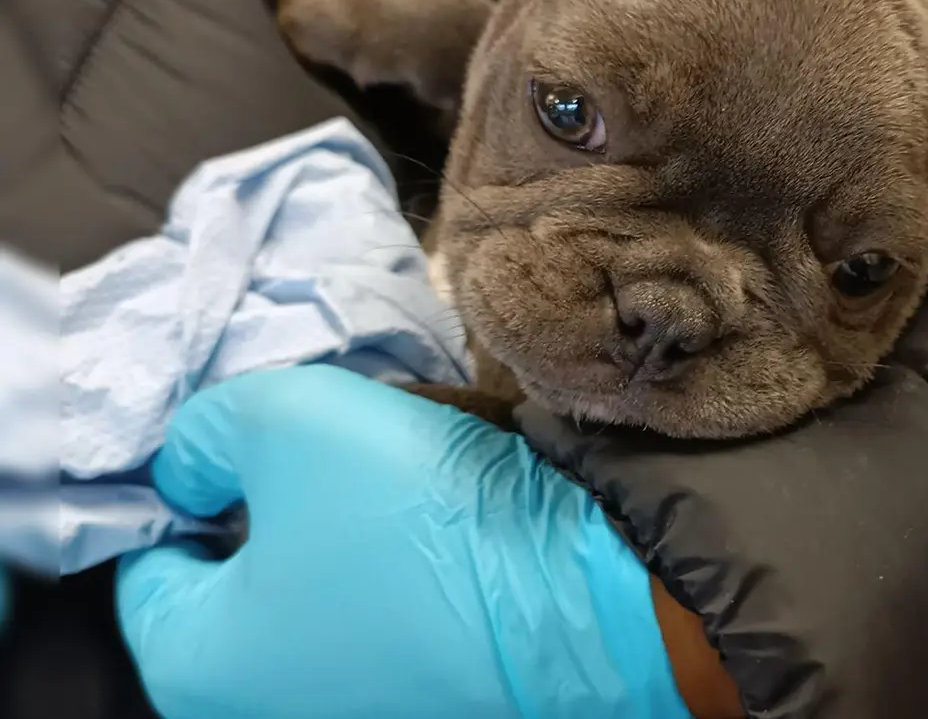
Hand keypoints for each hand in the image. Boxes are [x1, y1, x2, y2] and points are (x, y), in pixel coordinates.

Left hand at [115, 366, 690, 718]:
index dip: (195, 481)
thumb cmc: (420, 516)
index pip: (149, 562)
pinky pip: (392, 613)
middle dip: (283, 499)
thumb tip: (198, 464)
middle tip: (340, 444)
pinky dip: (410, 564)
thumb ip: (207, 430)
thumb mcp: (288, 419)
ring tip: (410, 474)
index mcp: (200, 663)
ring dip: (351, 526)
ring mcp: (359, 707)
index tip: (257, 439)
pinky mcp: (434, 695)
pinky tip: (455, 523)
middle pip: (244, 576)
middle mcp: (267, 709)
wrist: (597, 591)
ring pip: (326, 586)